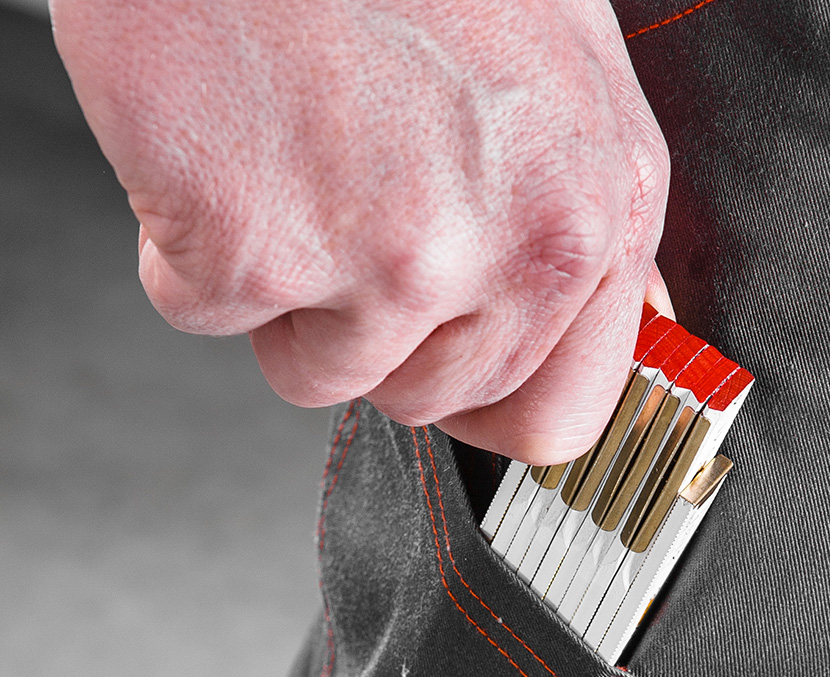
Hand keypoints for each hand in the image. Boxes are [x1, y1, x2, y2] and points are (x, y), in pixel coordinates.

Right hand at [50, 0, 669, 462]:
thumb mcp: (564, 75)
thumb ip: (587, 219)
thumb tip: (609, 317)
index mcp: (599, 206)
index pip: (563, 416)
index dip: (490, 406)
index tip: (451, 375)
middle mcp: (511, 242)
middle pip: (430, 401)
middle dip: (377, 333)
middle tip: (347, 207)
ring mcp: (387, 253)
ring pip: (318, 375)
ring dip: (286, 296)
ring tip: (289, 161)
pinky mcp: (253, 248)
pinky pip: (204, 312)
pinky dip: (188, 247)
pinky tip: (220, 144)